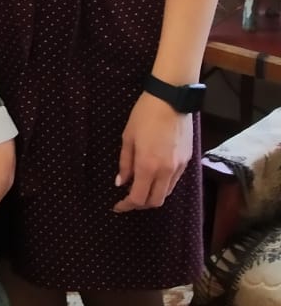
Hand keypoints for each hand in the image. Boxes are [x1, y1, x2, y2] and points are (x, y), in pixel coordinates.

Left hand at [113, 91, 193, 211]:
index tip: (118, 206)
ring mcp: (179, 167)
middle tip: (128, 198)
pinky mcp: (188, 160)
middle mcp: (166, 171)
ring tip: (140, 186)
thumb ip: (125, 163)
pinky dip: (163, 184)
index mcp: (148, 166)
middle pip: (155, 202)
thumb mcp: (128, 137)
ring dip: (153, 195)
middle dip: (140, 204)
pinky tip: (154, 175)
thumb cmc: (144, 115)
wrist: (171, 99)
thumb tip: (121, 183)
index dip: (127, 205)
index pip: (138, 198)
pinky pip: (175, 181)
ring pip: (166, 193)